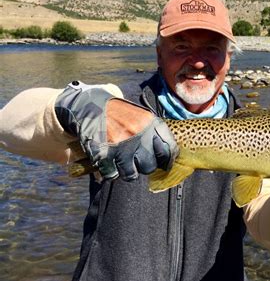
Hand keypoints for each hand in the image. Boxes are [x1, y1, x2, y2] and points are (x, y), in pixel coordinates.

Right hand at [55, 81, 178, 180]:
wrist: (89, 105)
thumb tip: (170, 157)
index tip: (165, 164)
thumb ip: (156, 133)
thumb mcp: (142, 116)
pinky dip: (110, 172)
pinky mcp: (103, 154)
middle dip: (144, 166)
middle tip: (137, 160)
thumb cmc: (119, 114)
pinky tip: (108, 160)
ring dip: (127, 171)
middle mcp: (138, 135)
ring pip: (132, 174)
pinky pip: (112, 175)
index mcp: (151, 123)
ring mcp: (121, 146)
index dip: (168, 160)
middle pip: (150, 166)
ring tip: (122, 161)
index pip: (169, 149)